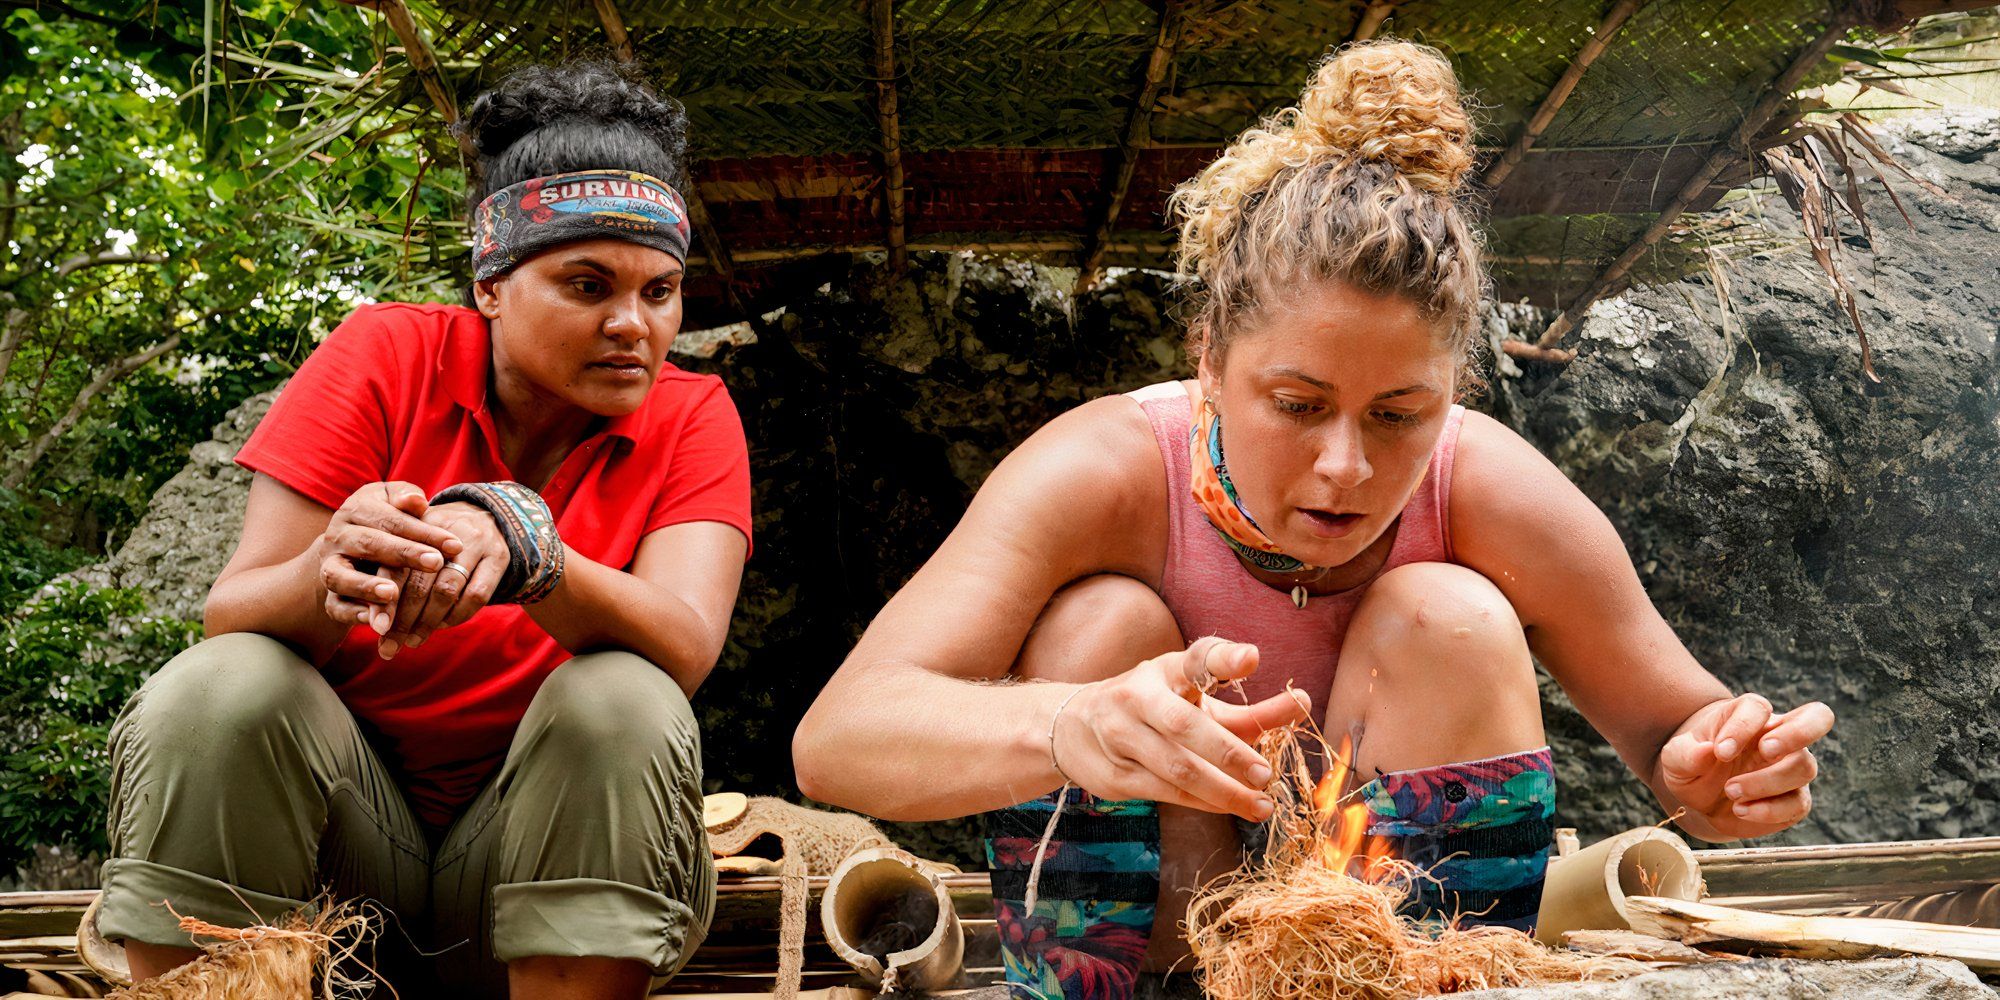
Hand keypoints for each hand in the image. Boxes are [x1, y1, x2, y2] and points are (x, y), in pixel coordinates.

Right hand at [316, 482, 462, 635]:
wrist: (344, 550)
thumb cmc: (381, 522)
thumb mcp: (391, 502)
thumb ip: (404, 498)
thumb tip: (417, 501)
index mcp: (355, 510)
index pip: (391, 519)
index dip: (423, 531)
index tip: (455, 544)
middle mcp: (337, 538)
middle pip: (368, 544)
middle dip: (403, 553)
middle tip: (435, 563)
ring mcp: (329, 567)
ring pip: (338, 576)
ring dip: (365, 586)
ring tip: (392, 593)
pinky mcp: (328, 596)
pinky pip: (335, 606)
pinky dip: (352, 613)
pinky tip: (374, 619)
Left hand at [373, 501, 510, 658]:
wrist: (487, 514)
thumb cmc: (435, 538)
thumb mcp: (412, 538)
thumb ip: (389, 566)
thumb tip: (367, 614)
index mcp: (417, 524)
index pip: (397, 566)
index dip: (387, 599)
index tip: (377, 627)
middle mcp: (446, 529)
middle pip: (420, 582)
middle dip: (403, 620)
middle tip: (390, 646)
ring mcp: (475, 543)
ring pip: (447, 590)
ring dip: (428, 622)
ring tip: (413, 640)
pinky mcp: (498, 557)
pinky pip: (477, 595)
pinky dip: (457, 615)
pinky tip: (442, 626)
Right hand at [1051, 636, 1311, 821]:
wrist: (1073, 728)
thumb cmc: (1157, 711)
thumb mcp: (1201, 702)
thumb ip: (1251, 709)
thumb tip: (1303, 702)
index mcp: (1166, 670)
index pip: (1195, 659)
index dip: (1223, 659)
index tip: (1252, 658)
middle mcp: (1139, 696)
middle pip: (1184, 725)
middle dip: (1228, 752)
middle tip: (1266, 774)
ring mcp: (1120, 735)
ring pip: (1176, 768)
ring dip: (1222, 790)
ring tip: (1261, 804)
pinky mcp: (1114, 773)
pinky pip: (1165, 792)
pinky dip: (1202, 802)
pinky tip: (1228, 807)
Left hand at [1659, 693, 1833, 839]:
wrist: (1699, 796)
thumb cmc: (1691, 763)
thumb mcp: (1675, 757)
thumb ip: (1686, 753)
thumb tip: (1707, 752)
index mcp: (1748, 714)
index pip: (1757, 708)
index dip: (1743, 727)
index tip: (1720, 751)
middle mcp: (1778, 735)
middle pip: (1817, 718)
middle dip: (1798, 733)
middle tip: (1766, 750)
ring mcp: (1790, 766)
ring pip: (1804, 767)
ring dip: (1767, 782)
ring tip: (1731, 791)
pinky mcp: (1794, 799)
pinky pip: (1798, 803)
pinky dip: (1770, 810)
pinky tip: (1741, 810)